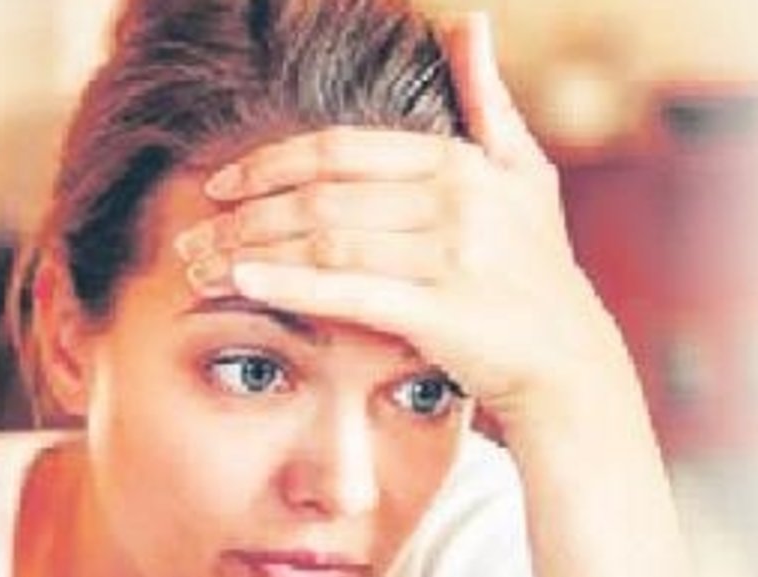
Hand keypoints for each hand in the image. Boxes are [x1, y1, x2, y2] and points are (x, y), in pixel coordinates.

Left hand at [173, 15, 640, 442]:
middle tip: (189, 236)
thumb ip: (486, 99)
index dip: (270, 164)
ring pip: (324, 239)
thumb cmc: (536, 265)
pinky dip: (289, 283)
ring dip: (248, 251)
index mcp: (459, 162)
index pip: (340, 150)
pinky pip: (348, 289)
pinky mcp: (443, 311)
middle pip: (320, 196)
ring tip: (196, 267)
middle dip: (242, 215)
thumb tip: (470, 19)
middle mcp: (457, 199)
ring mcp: (452, 253)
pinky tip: (241, 283)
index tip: (218, 183)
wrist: (568, 362)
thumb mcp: (524, 171)